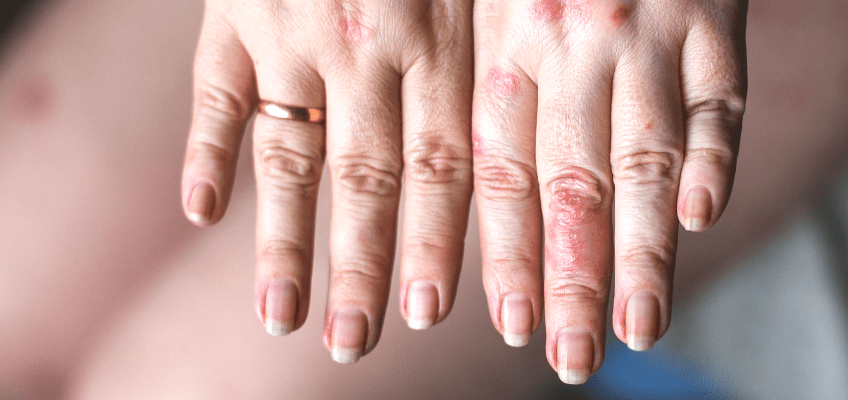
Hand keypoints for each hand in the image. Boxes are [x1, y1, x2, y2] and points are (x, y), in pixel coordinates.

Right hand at [180, 0, 473, 362]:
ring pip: (291, 155)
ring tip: (283, 316)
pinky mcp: (231, 14)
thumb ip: (490, 54)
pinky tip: (200, 211)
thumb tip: (523, 150)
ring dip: (285, 243)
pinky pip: (213, 92)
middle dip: (366, 269)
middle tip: (356, 342)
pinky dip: (205, 151)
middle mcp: (368, 49)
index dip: (441, 244)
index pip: (445, 168)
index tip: (436, 313)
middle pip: (367, 181)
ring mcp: (293, 34)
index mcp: (440, 41)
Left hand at [471, 0, 745, 382]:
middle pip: (574, 183)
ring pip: (647, 158)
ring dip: (643, 250)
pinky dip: (715, 157)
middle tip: (569, 359)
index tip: (513, 326)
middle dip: (571, 279)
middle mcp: (576, 41)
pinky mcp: (719, 13)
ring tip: (639, 328)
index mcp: (512, 38)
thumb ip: (493, 74)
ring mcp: (654, 30)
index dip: (508, 252)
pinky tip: (704, 215)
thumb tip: (490, 189)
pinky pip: (721, 98)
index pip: (505, 170)